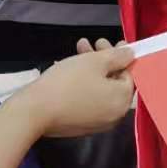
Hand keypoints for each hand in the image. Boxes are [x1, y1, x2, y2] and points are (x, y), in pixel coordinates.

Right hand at [18, 41, 133, 137]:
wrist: (35, 111)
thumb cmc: (68, 82)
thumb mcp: (94, 62)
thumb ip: (117, 56)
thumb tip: (131, 55)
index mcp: (122, 101)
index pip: (130, 75)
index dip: (122, 56)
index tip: (112, 42)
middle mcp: (115, 115)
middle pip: (114, 81)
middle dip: (103, 59)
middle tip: (92, 43)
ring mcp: (97, 123)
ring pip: (100, 89)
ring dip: (91, 68)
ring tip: (78, 50)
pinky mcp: (80, 125)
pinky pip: (88, 100)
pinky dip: (84, 84)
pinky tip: (69, 69)